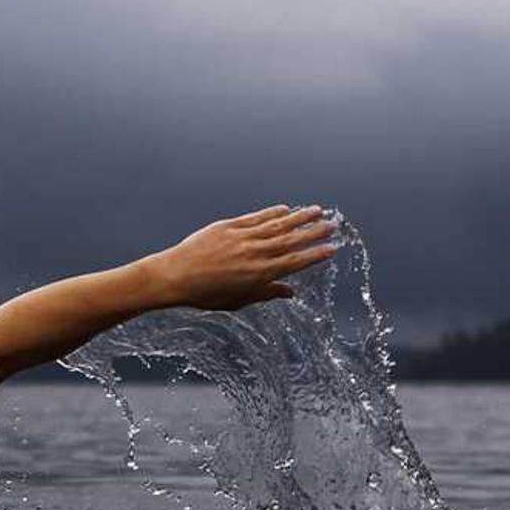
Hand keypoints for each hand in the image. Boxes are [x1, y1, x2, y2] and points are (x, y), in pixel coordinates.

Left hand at [143, 204, 338, 311]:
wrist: (175, 276)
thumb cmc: (204, 294)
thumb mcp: (237, 301)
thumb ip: (265, 294)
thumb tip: (290, 292)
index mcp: (258, 275)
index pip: (295, 262)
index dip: (315, 254)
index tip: (333, 248)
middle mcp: (254, 254)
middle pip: (291, 240)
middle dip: (314, 232)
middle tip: (334, 224)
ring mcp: (243, 238)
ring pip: (277, 225)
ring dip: (299, 217)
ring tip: (317, 210)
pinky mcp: (229, 227)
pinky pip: (256, 218)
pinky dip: (272, 212)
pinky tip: (286, 208)